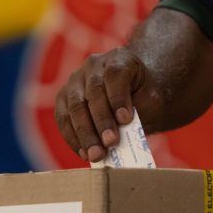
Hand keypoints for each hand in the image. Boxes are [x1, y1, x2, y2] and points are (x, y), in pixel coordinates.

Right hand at [54, 47, 163, 161]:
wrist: (130, 93)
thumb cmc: (142, 98)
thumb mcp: (149, 100)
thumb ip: (139, 112)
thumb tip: (122, 138)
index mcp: (118, 58)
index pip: (115, 75)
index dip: (118, 98)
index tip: (125, 120)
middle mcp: (93, 65)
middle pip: (93, 92)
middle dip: (101, 121)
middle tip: (110, 143)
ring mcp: (74, 81)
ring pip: (74, 107)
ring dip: (84, 134)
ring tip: (95, 155)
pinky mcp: (63, 99)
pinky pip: (63, 119)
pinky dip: (72, 138)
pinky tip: (84, 153)